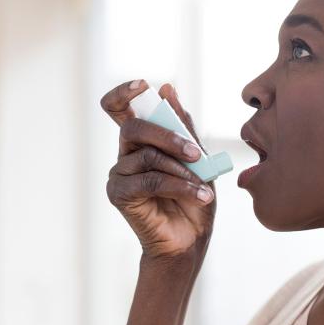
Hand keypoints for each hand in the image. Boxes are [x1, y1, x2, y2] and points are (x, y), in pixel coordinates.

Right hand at [101, 80, 216, 261]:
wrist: (191, 239)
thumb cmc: (194, 197)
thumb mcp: (198, 158)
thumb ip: (183, 127)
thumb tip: (167, 88)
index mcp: (142, 141)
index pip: (119, 109)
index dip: (124, 93)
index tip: (142, 85)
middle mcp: (126, 154)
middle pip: (134, 127)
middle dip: (168, 135)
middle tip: (196, 153)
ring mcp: (120, 173)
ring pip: (148, 155)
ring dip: (182, 169)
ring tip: (204, 186)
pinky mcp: (119, 194)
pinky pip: (150, 179)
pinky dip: (179, 185)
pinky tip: (199, 196)